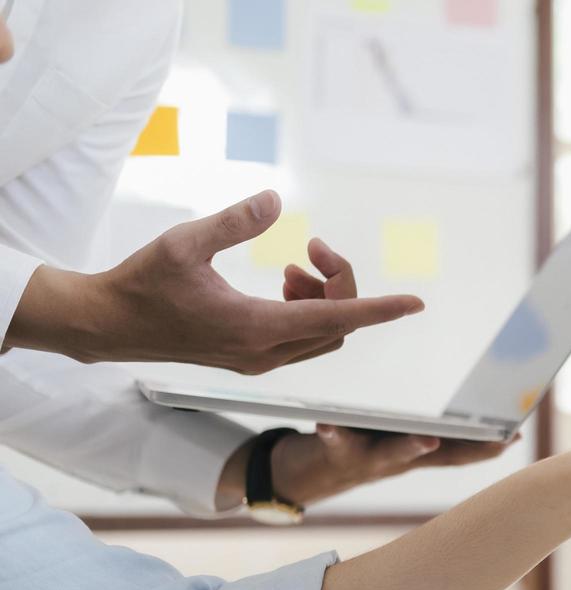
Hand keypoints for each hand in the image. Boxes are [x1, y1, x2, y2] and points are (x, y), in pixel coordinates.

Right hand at [8, 190, 422, 372]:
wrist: (107, 325)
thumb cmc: (141, 283)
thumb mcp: (184, 243)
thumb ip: (234, 222)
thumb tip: (276, 201)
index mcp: (255, 328)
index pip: (336, 319)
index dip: (379, 308)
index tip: (415, 303)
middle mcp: (265, 353)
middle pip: (337, 325)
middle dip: (341, 285)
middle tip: (314, 248)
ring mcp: (258, 360)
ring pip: (323, 335)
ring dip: (324, 298)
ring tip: (296, 265)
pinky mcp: (249, 358)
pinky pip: (303, 338)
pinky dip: (308, 310)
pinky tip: (284, 283)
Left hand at [217, 425, 518, 510]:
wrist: (301, 475)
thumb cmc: (357, 443)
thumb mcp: (391, 432)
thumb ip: (420, 417)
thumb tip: (458, 385)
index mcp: (417, 448)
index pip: (461, 448)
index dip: (490, 443)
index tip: (518, 431)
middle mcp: (400, 459)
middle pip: (440, 455)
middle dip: (470, 447)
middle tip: (497, 440)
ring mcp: (370, 460)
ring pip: (395, 454)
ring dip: (411, 447)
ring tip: (427, 438)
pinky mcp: (335, 454)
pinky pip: (335, 443)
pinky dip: (333, 434)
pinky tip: (327, 423)